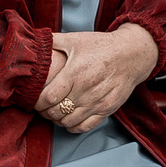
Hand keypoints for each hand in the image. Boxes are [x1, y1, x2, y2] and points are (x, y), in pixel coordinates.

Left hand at [36, 23, 158, 132]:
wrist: (132, 54)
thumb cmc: (102, 46)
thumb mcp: (76, 39)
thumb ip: (52, 40)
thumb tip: (33, 41)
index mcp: (75, 73)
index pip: (48, 97)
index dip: (36, 102)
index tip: (33, 99)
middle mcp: (86, 90)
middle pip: (55, 112)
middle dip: (44, 112)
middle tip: (41, 106)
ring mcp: (97, 102)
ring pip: (68, 122)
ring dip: (57, 120)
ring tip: (54, 112)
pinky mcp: (107, 110)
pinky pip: (84, 127)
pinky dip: (72, 126)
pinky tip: (69, 118)